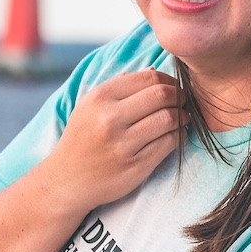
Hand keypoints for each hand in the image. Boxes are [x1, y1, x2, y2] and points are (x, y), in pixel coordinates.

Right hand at [42, 71, 183, 216]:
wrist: (67, 180)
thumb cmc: (83, 138)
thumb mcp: (91, 106)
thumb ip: (121, 86)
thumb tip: (155, 71)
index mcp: (100, 98)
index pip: (149, 78)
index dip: (168, 80)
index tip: (172, 87)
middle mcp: (110, 119)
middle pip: (162, 95)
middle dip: (179, 96)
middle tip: (182, 101)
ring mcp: (123, 144)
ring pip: (169, 119)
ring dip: (183, 116)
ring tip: (182, 118)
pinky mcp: (136, 166)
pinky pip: (169, 143)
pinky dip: (179, 136)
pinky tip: (176, 135)